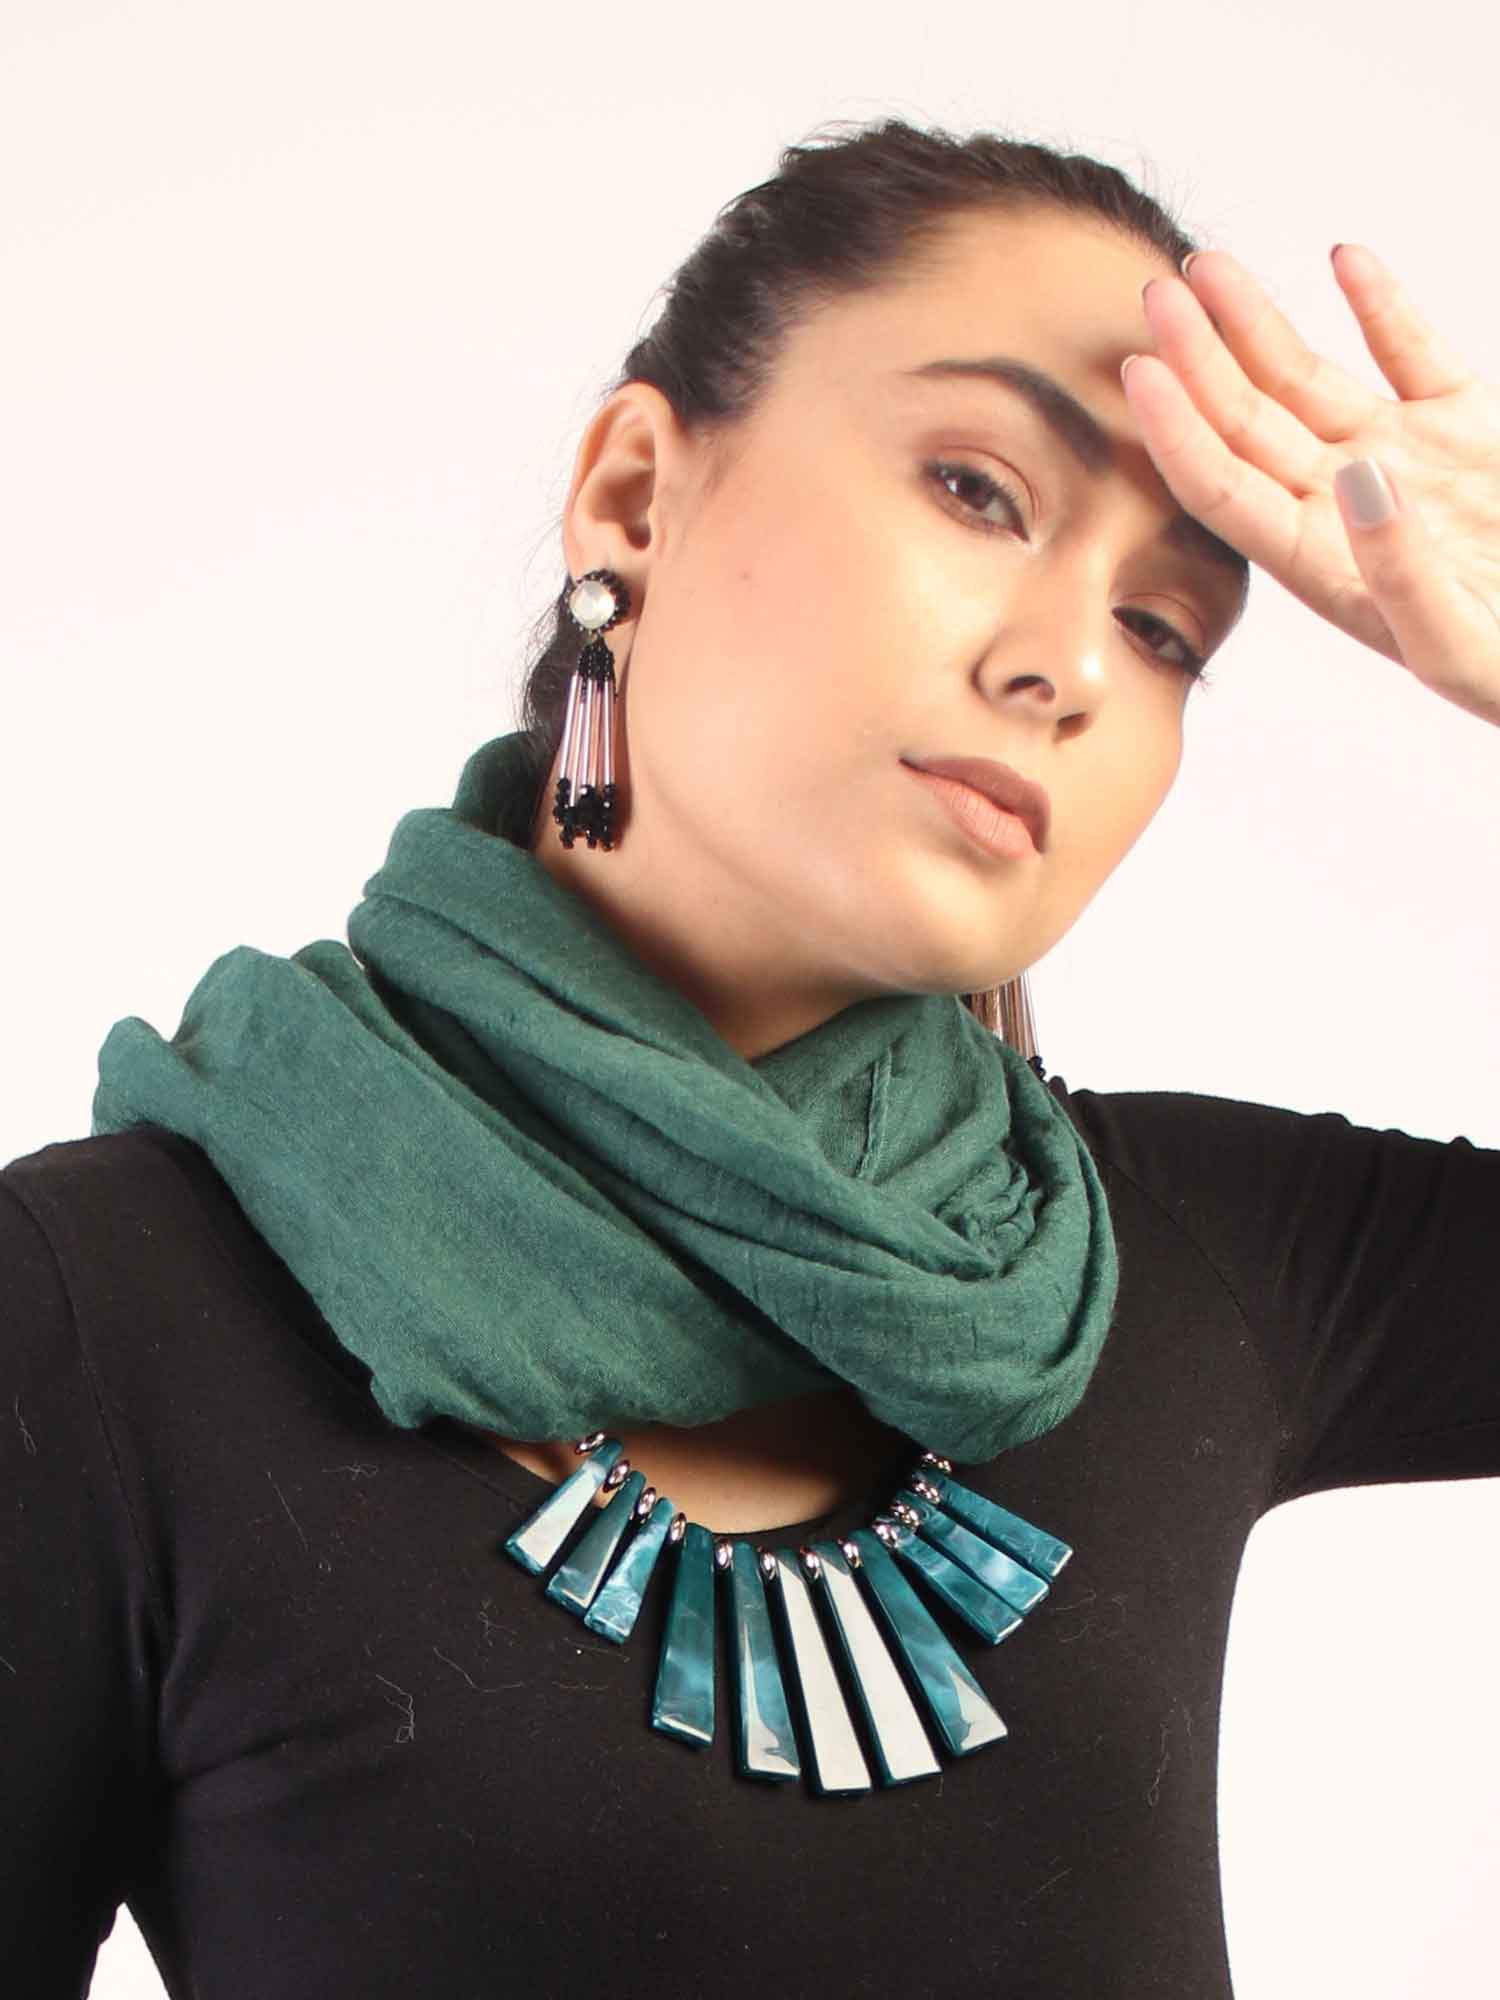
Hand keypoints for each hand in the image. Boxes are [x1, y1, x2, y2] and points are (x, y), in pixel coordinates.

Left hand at [1122, 242, 1499, 728]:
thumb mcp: (1457, 647)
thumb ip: (1401, 571)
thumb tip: (1359, 477)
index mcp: (1319, 564)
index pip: (1223, 489)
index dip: (1177, 432)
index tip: (1138, 370)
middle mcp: (1342, 507)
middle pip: (1247, 424)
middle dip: (1199, 358)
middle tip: (1155, 293)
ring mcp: (1400, 459)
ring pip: (1308, 379)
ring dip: (1257, 323)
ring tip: (1207, 265)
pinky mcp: (1464, 426)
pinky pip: (1411, 352)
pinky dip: (1380, 304)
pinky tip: (1342, 258)